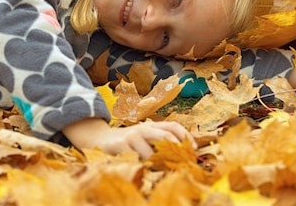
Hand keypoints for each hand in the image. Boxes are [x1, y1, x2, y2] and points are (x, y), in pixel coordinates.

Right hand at [63, 118, 196, 158]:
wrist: (101, 138)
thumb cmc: (128, 142)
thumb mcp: (145, 137)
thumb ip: (159, 141)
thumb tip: (182, 153)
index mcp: (152, 125)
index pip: (174, 126)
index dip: (186, 136)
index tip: (194, 150)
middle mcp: (144, 128)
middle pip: (167, 135)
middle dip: (178, 150)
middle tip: (184, 163)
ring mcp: (133, 136)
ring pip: (152, 151)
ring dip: (158, 163)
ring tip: (161, 170)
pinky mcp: (121, 145)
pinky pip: (136, 158)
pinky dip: (142, 166)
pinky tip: (143, 170)